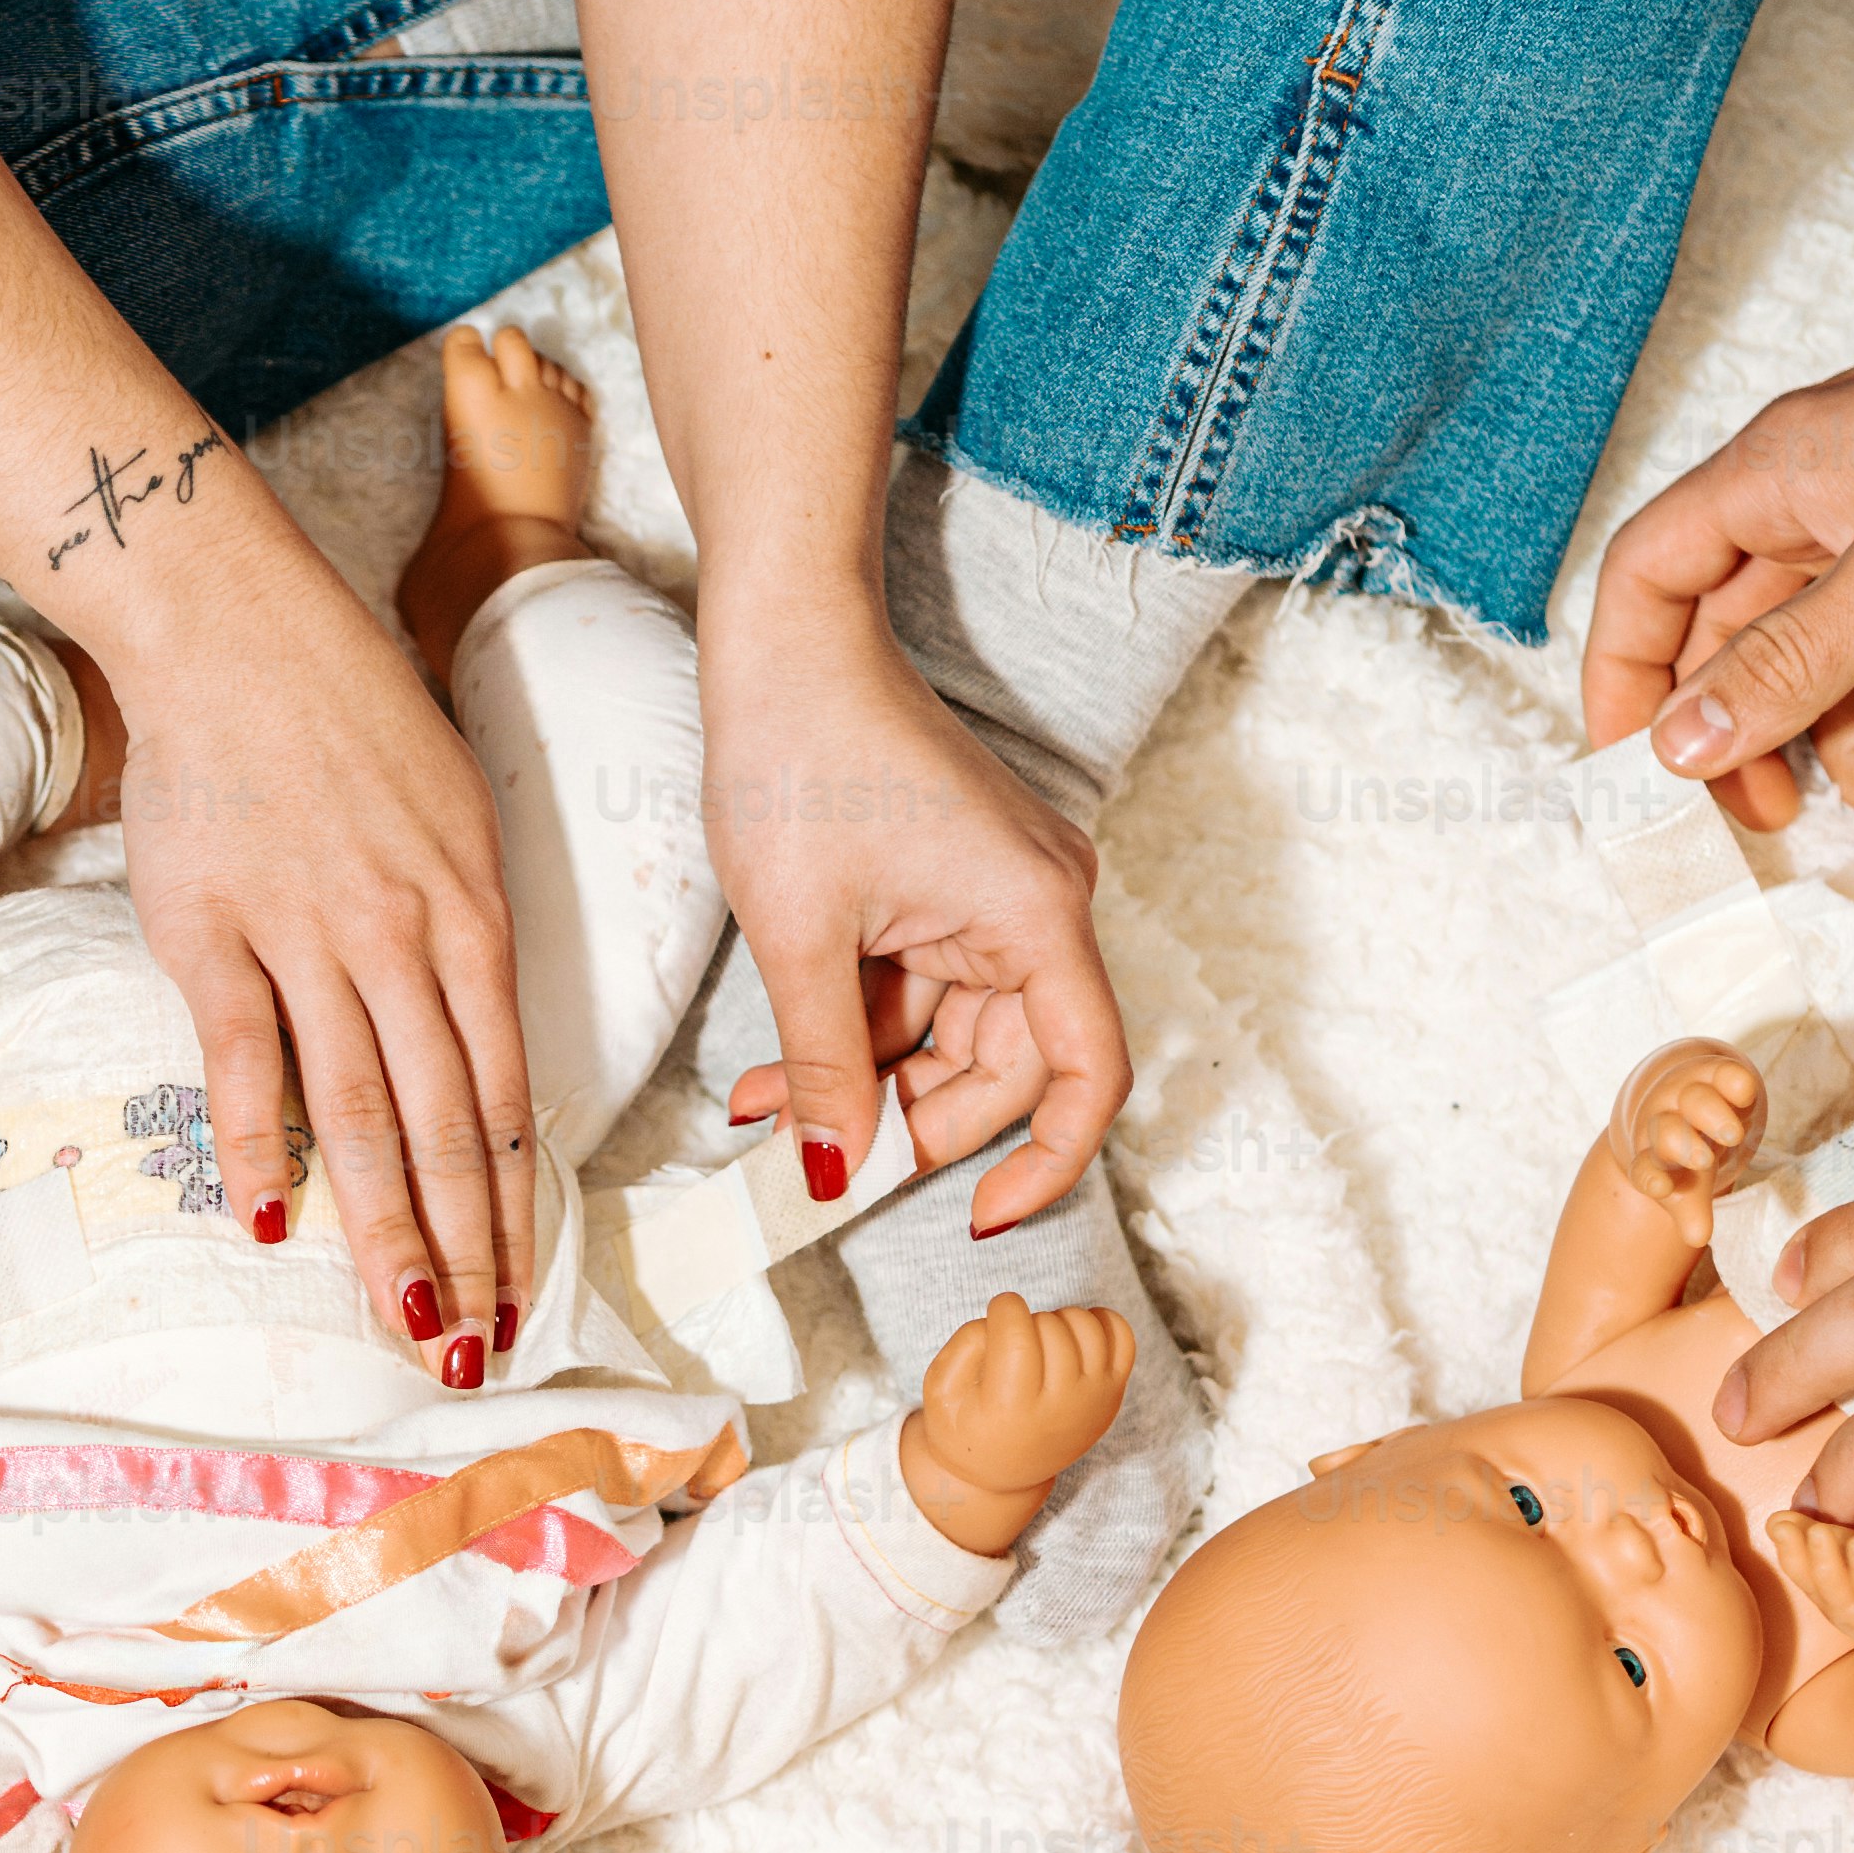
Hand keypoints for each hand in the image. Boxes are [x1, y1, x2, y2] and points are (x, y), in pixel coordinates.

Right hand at [111, 568, 539, 1366]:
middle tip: (478, 1346)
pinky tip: (270, 1222)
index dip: (519, 1205)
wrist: (238, 631)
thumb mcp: (454, 814)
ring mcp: (308, 941)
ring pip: (360, 1114)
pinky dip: (258, 1146)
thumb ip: (463, 930)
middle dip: (469, 1250)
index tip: (526, 1289)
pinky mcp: (213, 936)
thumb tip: (476, 1037)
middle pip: (447, 1125)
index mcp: (473, 916)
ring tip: (406, 1319)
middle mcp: (404, 942)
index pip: (509, 1093)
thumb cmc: (354, 716)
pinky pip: (245, 1061)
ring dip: (386, 1228)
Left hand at [703, 618, 1128, 1236]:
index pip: (1088, 1073)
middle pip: (1010, 1066)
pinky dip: (858, 1028)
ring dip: (867, 1080)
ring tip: (765, 1110)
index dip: (1047, 1159)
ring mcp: (997, 894)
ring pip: (952, 1036)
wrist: (782, 639)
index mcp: (1035, 913)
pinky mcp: (953, 885)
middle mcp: (1038, 906)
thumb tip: (835, 1171)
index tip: (980, 1214)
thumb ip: (826, 1065)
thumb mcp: (800, 935)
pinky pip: (923, 988)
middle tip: (818, 1165)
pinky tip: (780, 1065)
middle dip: (912, 1122)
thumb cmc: (799, 754)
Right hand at [910, 1289, 1137, 1494]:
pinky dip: (1100, 1321)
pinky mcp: (1112, 1393)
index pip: (1018, 1336)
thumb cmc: (968, 1425)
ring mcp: (1092, 1400)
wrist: (1006, 1472)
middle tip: (1013, 1341)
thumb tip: (1005, 1319)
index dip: (1005, 1307)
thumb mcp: (940, 1393)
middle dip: (1027, 1319)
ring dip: (1058, 1319)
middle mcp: (1060, 1407)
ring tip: (1040, 1339)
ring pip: (1086, 1326)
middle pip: (1050, 1327)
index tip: (998, 1312)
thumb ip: (964, 1346)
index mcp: (1011, 1410)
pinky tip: (1072, 1334)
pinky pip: (1122, 1337)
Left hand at [1603, 1038, 1766, 1212]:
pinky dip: (1732, 1080)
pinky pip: (1722, 1072)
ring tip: (1731, 1134)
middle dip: (1680, 1144)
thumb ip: (1692, 1208)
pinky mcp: (1715, 1071)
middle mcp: (1664, 1121)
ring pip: (1693, 1099)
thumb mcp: (1689, 1182)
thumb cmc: (1686, 1151)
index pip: (1644, 1168)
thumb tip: (1698, 1238)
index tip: (1658, 1187)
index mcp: (1652, 1155)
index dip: (1650, 1177)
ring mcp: (1687, 1093)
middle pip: (1666, 1131)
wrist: (1680, 1091)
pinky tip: (1742, 1089)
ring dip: (1709, 1114)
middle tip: (1701, 1160)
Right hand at [1756, 1499, 1853, 1656]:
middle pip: (1834, 1588)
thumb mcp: (1840, 1560)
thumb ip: (1806, 1539)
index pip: (1803, 1574)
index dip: (1792, 1552)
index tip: (1782, 1526)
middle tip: (1817, 1532)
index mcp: (1826, 1596)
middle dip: (1824, 1561)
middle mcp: (1852, 1610)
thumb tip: (1775, 1521)